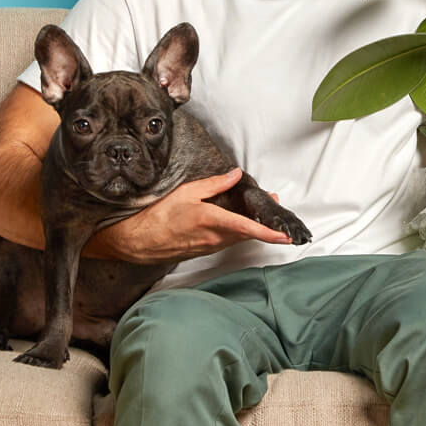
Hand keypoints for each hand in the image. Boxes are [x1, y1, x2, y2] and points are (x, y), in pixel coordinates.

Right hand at [87, 169, 293, 263]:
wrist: (139, 241)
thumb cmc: (159, 215)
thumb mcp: (187, 192)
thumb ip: (215, 184)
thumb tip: (235, 174)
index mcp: (213, 221)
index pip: (248, 228)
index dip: (269, 233)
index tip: (285, 237)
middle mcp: (215, 238)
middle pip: (249, 234)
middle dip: (266, 227)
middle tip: (278, 215)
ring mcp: (210, 247)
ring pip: (239, 238)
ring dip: (253, 230)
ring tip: (263, 217)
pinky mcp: (205, 250)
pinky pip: (228, 241)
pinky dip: (238, 233)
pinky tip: (238, 224)